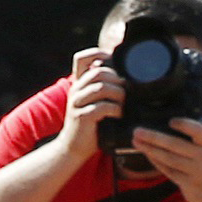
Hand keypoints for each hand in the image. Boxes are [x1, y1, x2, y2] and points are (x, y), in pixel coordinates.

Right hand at [58, 48, 121, 166]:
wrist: (73, 147)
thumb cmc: (91, 124)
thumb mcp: (95, 102)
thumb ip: (105, 88)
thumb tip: (128, 78)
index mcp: (79, 83)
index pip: (81, 58)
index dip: (98, 53)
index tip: (114, 61)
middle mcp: (76, 90)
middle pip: (98, 71)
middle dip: (117, 79)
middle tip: (126, 91)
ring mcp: (77, 103)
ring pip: (101, 87)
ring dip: (118, 95)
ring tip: (123, 104)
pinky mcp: (81, 116)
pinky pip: (102, 107)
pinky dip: (115, 109)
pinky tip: (119, 115)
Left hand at [127, 114, 201, 201]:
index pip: (198, 131)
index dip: (184, 125)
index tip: (171, 121)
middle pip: (175, 144)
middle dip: (154, 137)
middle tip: (137, 130)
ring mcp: (194, 171)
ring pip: (167, 158)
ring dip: (150, 149)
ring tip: (136, 141)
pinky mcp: (186, 184)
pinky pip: (168, 171)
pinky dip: (156, 162)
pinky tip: (147, 154)